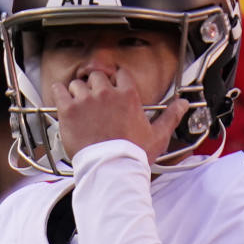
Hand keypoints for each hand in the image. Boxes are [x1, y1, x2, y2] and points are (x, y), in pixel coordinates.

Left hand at [51, 71, 188, 162]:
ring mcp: (85, 100)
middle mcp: (106, 93)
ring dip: (78, 91)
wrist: (110, 169)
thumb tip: (184, 104)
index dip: (116, 81)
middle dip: (96, 85)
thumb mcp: (158, 135)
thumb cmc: (133, 154)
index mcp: (127, 95)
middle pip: (97, 76)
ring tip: (80, 104)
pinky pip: (59, 90)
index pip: (120, 74)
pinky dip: (60, 92)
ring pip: (78, 83)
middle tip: (96, 99)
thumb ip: (171, 116)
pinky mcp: (68, 110)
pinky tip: (62, 97)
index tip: (114, 88)